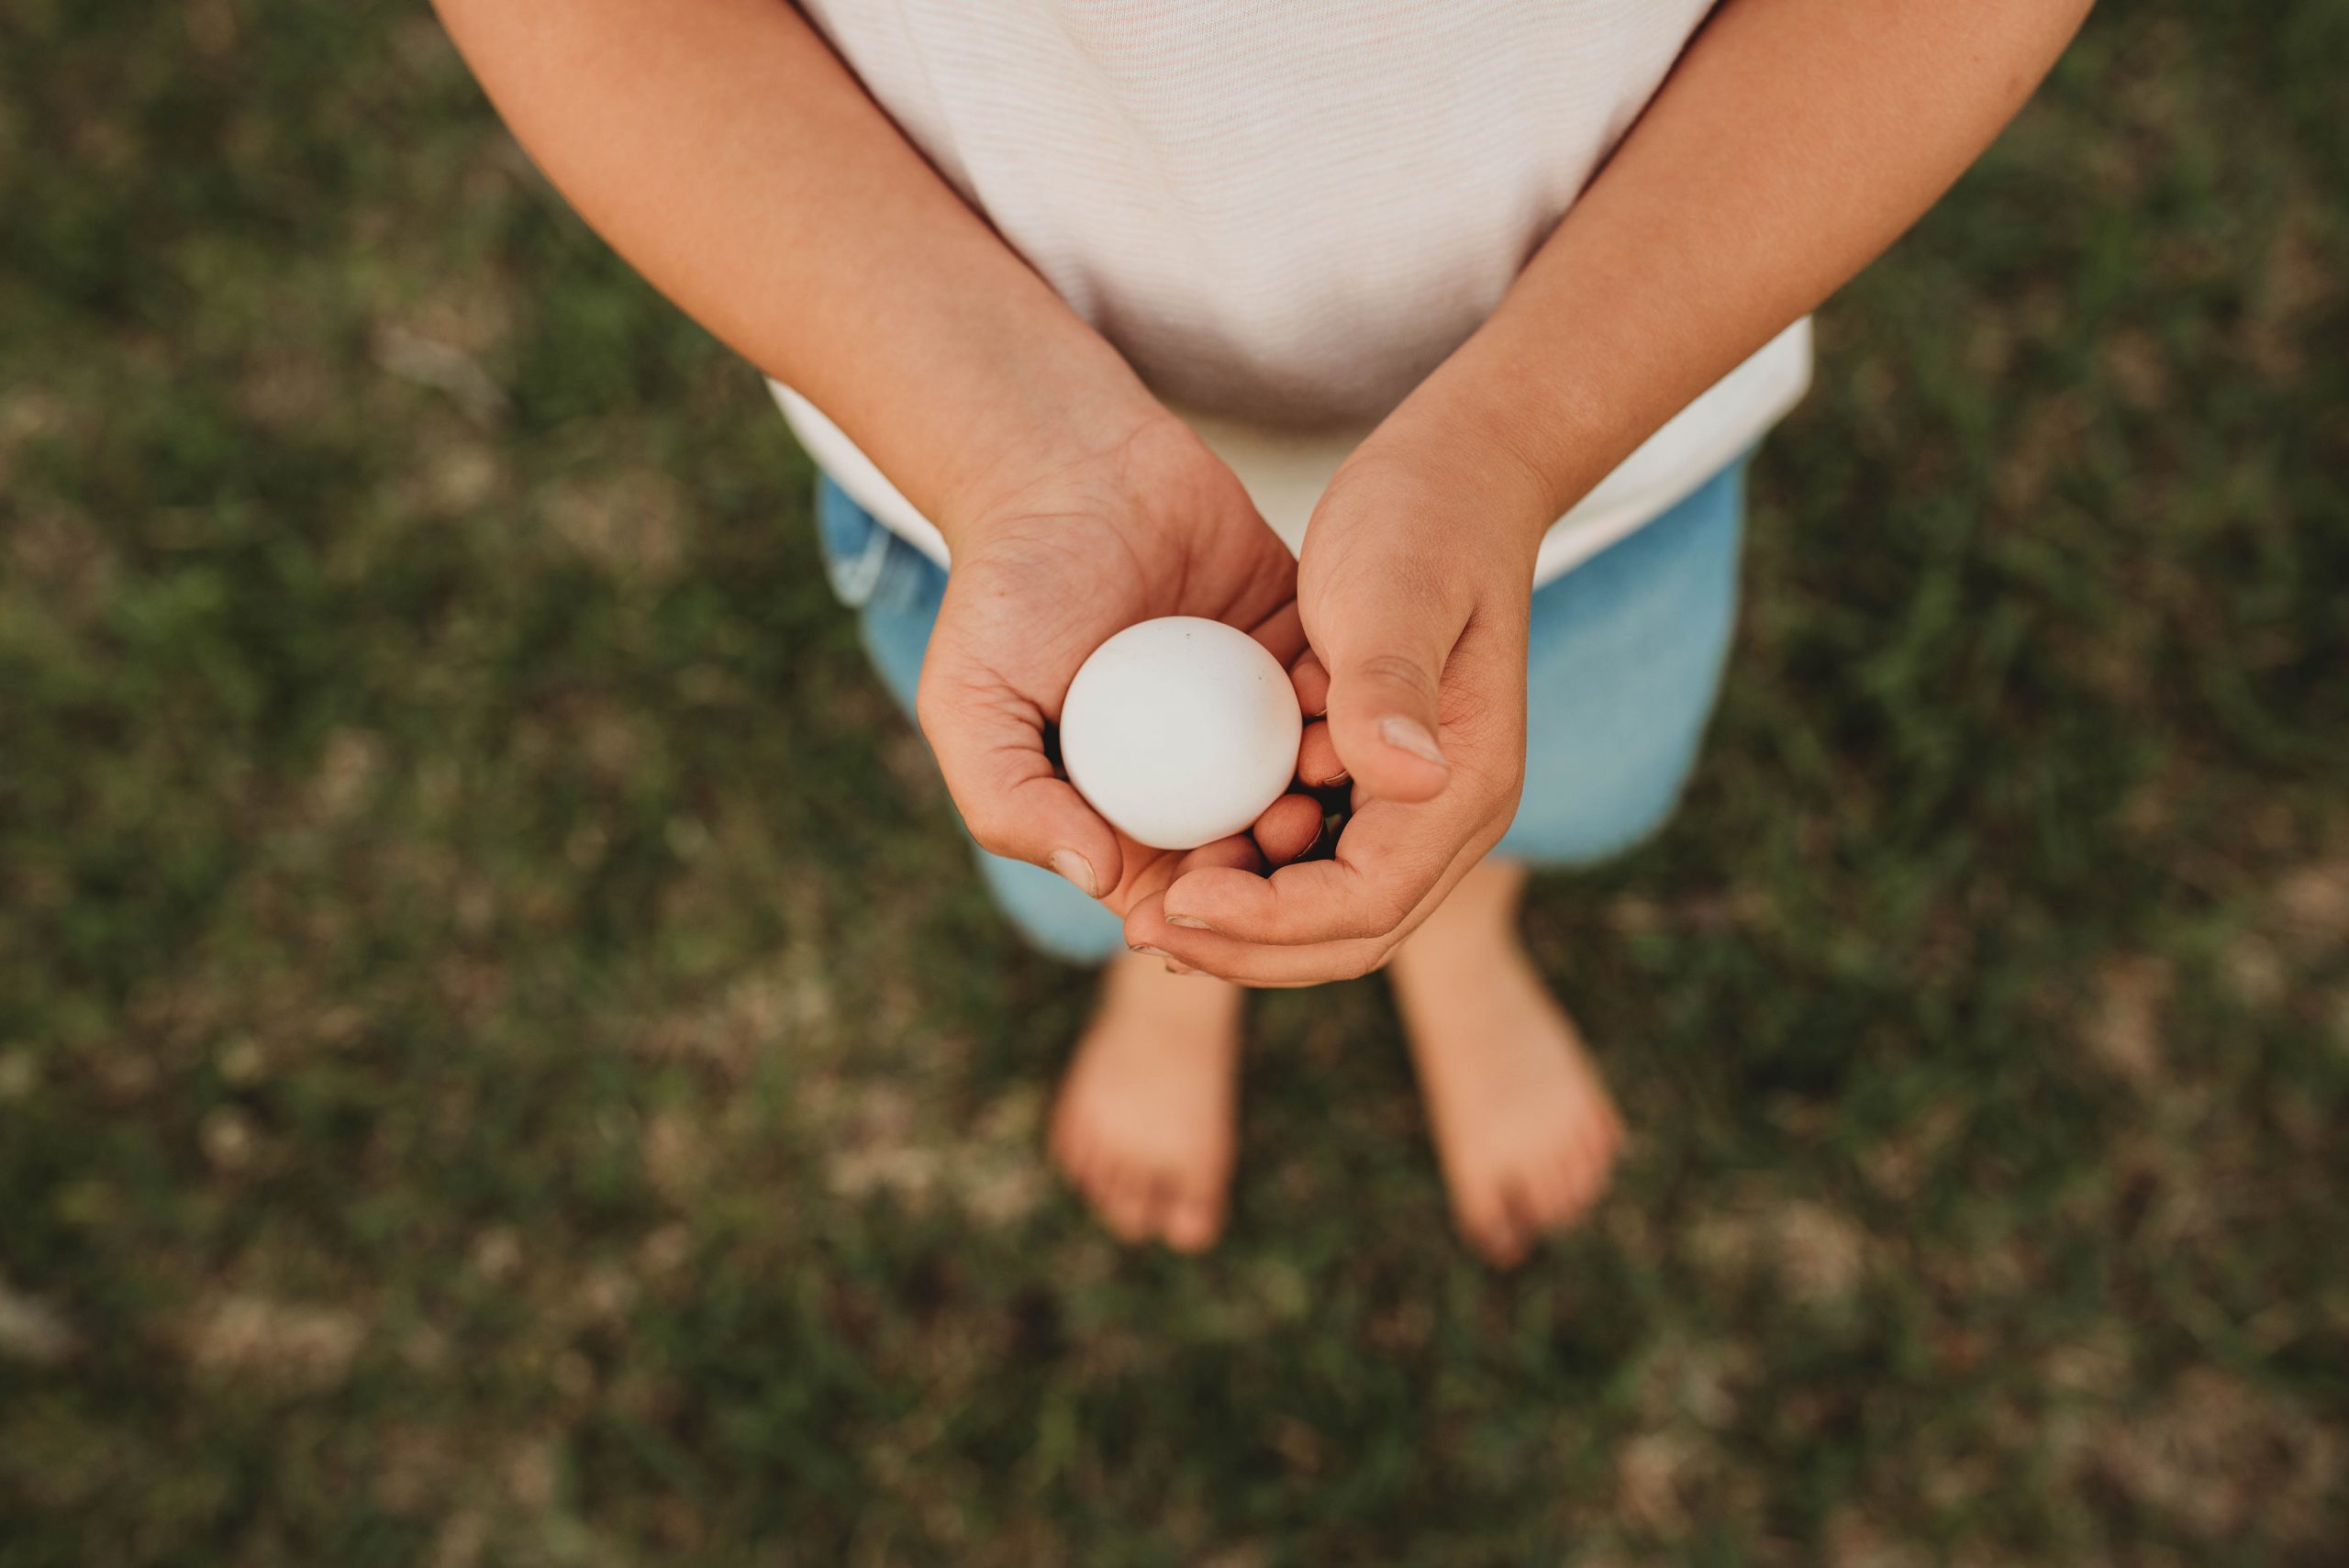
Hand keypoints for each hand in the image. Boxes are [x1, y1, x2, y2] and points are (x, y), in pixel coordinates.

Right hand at [919, 414, 1326, 915]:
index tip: (1220, 877)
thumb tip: (1095, 877)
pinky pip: (1339, 697)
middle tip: (1287, 823)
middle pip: (1259, 852)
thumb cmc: (1006, 588)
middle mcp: (1195, 778)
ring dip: (1330, 791)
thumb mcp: (971, 701)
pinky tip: (1351, 705)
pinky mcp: (1301, 652)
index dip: (1209, 910)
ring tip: (1319, 770)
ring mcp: (1252, 717)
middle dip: (1285, 860)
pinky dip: (1350, 708)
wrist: (1067, 464)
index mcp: (1119, 812)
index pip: (1177, 893)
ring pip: (1311, 783)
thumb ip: (1011, 798)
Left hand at [1122, 442, 1545, 983]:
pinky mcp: (1373, 780)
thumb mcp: (1392, 590)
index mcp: (1464, 787)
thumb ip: (1389, 684)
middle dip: (1246, 947)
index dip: (1271, 922)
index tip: (1177, 901)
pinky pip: (1311, 854)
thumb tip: (1401, 781)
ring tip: (1149, 903)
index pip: (1367, 902)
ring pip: (1326, 909)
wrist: (1456, 476)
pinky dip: (1249, 869)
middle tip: (1145, 928)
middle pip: (1348, 935)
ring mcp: (1415, 805)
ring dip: (1242, 918)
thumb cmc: (1423, 520)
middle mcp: (1448, 815)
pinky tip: (1178, 850)